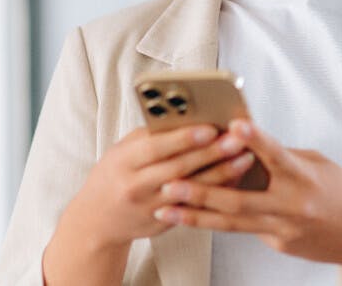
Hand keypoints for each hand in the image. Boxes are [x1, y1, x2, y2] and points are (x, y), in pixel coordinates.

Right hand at [58, 124, 256, 249]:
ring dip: (222, 173)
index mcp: (123, 162)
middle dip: (211, 153)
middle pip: (179, 168)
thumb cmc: (113, 175)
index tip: (209, 128)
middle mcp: (136, 186)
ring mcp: (151, 208)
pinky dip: (216, 192)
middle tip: (238, 139)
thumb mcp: (122, 151)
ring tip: (245, 157)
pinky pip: (194, 206)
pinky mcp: (163, 223)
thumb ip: (151, 137)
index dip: (184, 138)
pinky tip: (234, 179)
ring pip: (192, 190)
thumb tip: (187, 118)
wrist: (97, 220)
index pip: (156, 147)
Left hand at [151, 119, 341, 267]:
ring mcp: (283, 229)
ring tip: (167, 207)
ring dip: (196, 214)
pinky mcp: (278, 243)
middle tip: (171, 181)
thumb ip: (281, 157)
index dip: (256, 140)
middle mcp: (292, 206)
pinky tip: (190, 216)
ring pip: (232, 223)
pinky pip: (244, 230)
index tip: (235, 126)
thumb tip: (246, 144)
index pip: (277, 155)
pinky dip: (217, 221)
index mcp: (305, 177)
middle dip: (201, 191)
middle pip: (240, 200)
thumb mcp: (317, 165)